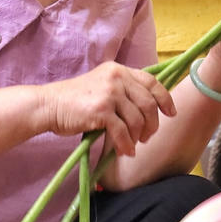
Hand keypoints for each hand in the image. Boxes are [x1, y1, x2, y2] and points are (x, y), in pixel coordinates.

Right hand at [40, 62, 175, 156]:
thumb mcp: (102, 86)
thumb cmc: (75, 100)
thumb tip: (148, 109)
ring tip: (132, 145)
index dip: (165, 99)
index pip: (152, 82)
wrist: (49, 105)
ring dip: (138, 137)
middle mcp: (116, 77)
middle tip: (147, 137)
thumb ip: (123, 90)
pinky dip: (126, 145)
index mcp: (119, 70)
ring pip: (138, 119)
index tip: (171, 113)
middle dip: (152, 124)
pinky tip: (124, 151)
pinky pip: (123, 132)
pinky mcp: (101, 110)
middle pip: (149, 103)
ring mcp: (109, 93)